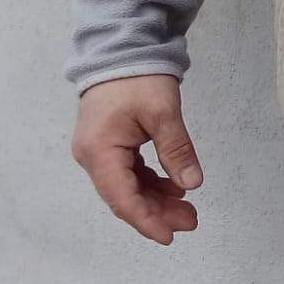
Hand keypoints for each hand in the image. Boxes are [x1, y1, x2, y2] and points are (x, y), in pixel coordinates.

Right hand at [71, 74, 203, 245]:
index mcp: (99, 150)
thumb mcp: (163, 113)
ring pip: (127, 187)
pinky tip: (174, 187)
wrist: (121, 47)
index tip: (169, 236)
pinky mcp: (108, 145)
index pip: (122, 198)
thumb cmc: (137, 76)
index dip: (146, 221)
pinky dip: (151, 183)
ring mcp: (98, 151)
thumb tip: (191, 184)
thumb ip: (176, 150)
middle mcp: (92, 156)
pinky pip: (128, 173)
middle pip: (124, 196)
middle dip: (157, 213)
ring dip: (156, 200)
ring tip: (188, 209)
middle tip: (191, 220)